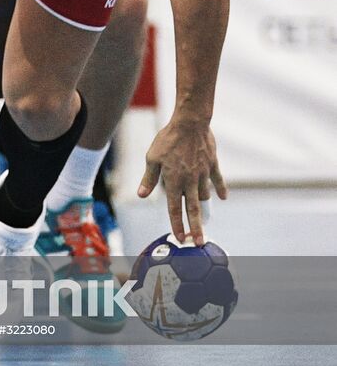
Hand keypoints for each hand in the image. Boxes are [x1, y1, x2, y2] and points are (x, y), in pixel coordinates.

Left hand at [137, 119, 226, 244]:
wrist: (190, 123)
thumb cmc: (168, 139)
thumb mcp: (153, 157)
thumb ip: (149, 178)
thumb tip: (142, 195)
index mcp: (174, 181)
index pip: (175, 208)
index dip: (177, 224)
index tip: (180, 238)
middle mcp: (189, 181)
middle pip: (193, 209)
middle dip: (195, 228)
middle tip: (198, 242)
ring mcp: (203, 173)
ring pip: (204, 195)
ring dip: (203, 205)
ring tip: (203, 215)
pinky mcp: (212, 165)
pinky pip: (218, 180)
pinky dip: (221, 189)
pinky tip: (223, 198)